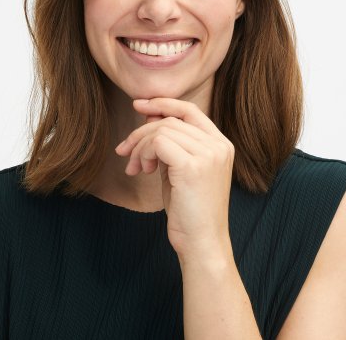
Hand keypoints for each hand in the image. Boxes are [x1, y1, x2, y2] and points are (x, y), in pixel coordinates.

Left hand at [115, 98, 234, 260]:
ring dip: (139, 147)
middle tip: (125, 152)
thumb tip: (149, 116)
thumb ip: (170, 143)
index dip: (162, 103)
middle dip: (141, 133)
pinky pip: (158, 142)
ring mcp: (209, 154)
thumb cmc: (189, 210)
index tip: (139, 105)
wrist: (201, 241)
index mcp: (221, 144)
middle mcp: (219, 145)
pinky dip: (143, 153)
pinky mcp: (193, 166)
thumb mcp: (179, 169)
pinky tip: (143, 171)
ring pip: (161, 130)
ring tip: (136, 168)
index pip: (189, 110)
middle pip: (170, 120)